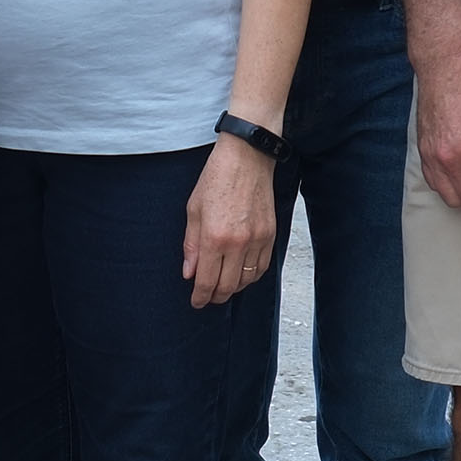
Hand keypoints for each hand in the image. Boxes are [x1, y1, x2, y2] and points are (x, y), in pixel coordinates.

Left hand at [182, 133, 280, 307]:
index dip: (200, 297)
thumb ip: (190, 245)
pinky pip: (262, 266)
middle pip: (228, 286)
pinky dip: (252, 276)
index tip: (196, 302)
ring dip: (234, 288)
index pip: (206, 281)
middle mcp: (237, 243)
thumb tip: (189, 273)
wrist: (247, 157)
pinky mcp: (271, 234)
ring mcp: (257, 240)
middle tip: (208, 297)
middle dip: (215, 296)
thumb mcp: (193, 210)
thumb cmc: (217, 178)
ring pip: (247, 280)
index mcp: (214, 238)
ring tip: (223, 286)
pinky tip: (242, 274)